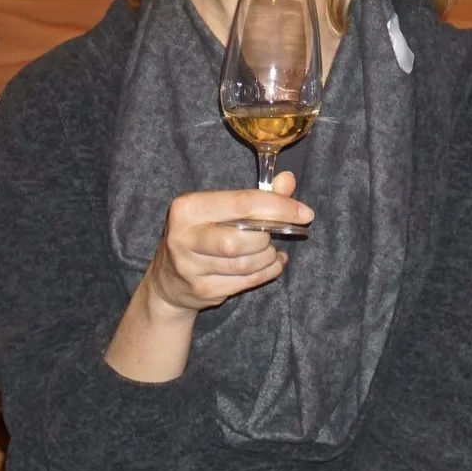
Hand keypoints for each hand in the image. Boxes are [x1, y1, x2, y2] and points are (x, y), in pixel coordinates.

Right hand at [141, 174, 311, 318]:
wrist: (167, 281)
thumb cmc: (199, 235)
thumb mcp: (219, 210)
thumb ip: (255, 196)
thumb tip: (288, 180)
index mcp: (188, 208)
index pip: (242, 203)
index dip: (279, 207)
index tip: (304, 213)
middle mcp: (184, 237)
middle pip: (242, 238)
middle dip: (269, 236)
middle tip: (278, 234)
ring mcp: (191, 267)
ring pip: (245, 263)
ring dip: (268, 257)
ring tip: (273, 251)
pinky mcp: (202, 290)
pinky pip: (246, 281)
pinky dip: (267, 272)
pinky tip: (272, 264)